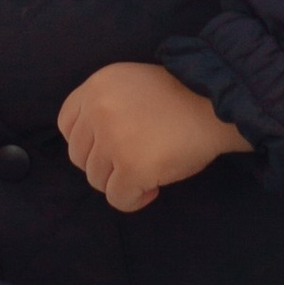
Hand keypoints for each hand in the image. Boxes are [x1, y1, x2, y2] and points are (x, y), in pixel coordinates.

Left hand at [58, 61, 248, 212]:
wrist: (216, 105)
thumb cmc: (182, 97)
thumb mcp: (132, 84)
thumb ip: (107, 105)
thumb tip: (93, 147)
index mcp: (96, 85)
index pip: (66, 124)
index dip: (86, 142)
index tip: (108, 148)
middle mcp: (98, 110)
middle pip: (79, 156)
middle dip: (104, 165)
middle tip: (134, 162)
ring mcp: (112, 139)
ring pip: (97, 180)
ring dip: (121, 182)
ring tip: (149, 172)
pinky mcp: (131, 167)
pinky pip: (118, 199)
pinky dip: (135, 200)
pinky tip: (154, 188)